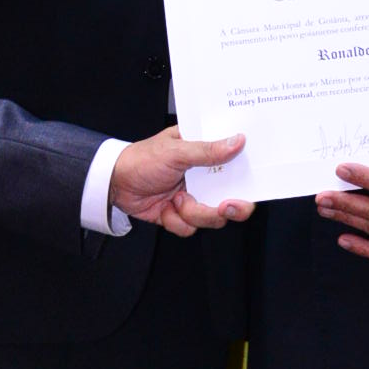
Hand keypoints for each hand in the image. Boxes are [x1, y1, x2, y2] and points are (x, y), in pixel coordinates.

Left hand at [111, 128, 250, 236]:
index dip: (249, 175)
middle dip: (231, 206)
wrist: (113, 183)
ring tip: (177, 201)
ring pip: (212, 217)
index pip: (236, 163)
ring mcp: (193, 197)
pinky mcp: (180, 215)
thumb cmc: (141, 159)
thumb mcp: (176, 151)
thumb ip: (208, 150)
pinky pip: (190, 227)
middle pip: (232, 197)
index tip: (255, 182)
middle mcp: (203, 177)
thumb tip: (238, 141)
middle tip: (227, 207)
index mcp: (205, 153)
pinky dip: (176, 221)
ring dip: (194, 213)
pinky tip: (165, 209)